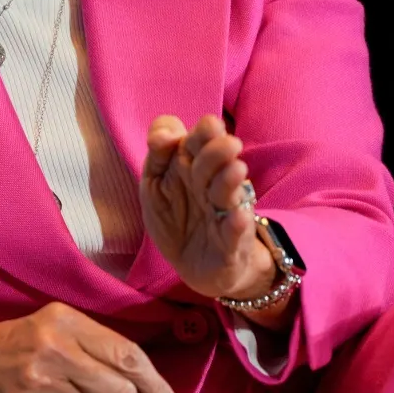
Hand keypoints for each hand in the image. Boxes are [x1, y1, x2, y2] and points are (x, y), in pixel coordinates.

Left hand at [142, 114, 278, 304]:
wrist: (195, 264)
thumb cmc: (177, 216)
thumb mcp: (155, 184)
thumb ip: (158, 155)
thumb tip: (164, 135)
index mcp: (192, 166)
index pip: (197, 143)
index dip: (200, 134)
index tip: (201, 128)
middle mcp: (211, 185)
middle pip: (214, 165)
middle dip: (216, 153)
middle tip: (227, 142)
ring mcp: (224, 213)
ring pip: (228, 195)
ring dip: (230, 183)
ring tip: (235, 169)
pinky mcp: (232, 243)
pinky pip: (234, 233)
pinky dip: (236, 225)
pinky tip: (238, 216)